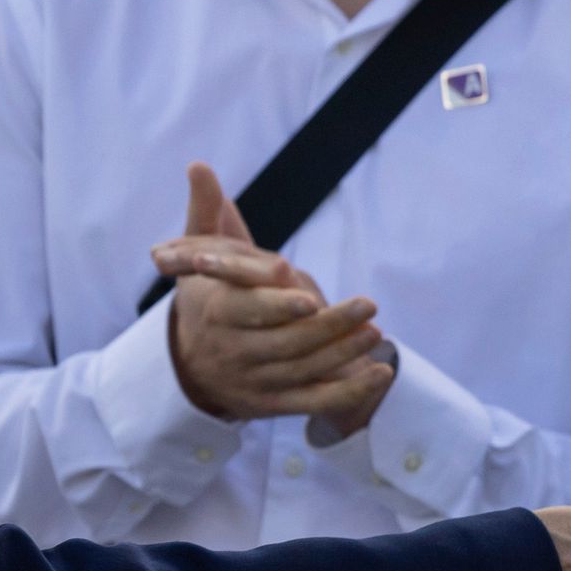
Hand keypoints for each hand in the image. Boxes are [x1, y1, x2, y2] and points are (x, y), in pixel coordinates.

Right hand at [150, 164, 395, 432]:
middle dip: (329, 326)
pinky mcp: (274, 405)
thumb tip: (199, 165)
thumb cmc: (205, 297)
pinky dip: (349, 393)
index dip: (277, 306)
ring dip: (344, 354)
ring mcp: (255, 381)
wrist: (189, 365)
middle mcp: (234, 352)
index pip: (246, 311)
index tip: (308, 296)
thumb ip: (207, 213)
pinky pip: (315, 402)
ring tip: (375, 332)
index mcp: (215, 313)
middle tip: (368, 304)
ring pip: (304, 370)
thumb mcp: (198, 256)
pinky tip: (381, 375)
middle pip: (285, 342)